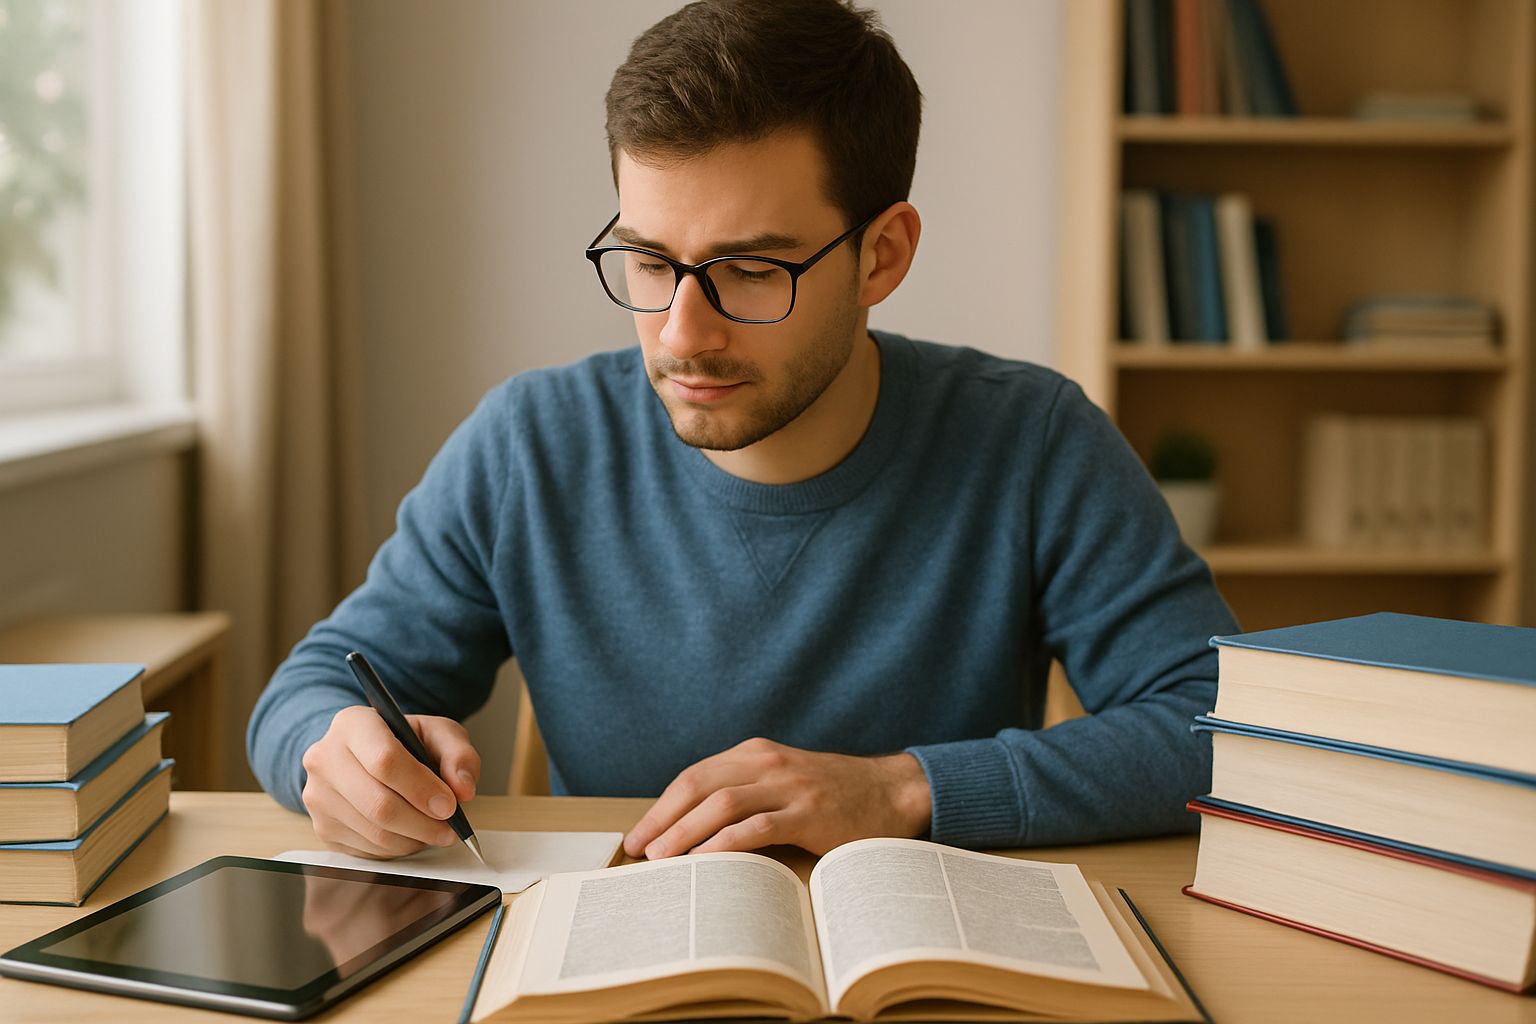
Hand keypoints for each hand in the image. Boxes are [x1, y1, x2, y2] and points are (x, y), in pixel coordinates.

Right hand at [300, 705, 480, 858]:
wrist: (364, 756)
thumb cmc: (404, 742)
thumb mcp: (438, 734)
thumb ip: (458, 755)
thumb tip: (463, 790)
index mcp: (353, 724)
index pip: (384, 761)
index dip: (421, 788)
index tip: (449, 805)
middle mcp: (325, 758)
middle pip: (378, 804)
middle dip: (423, 823)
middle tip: (450, 828)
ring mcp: (318, 796)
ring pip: (374, 832)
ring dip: (414, 839)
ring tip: (435, 830)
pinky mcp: (321, 828)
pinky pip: (366, 851)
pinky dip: (397, 849)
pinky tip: (411, 834)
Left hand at [622, 737, 931, 858]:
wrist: (893, 792)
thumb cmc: (834, 796)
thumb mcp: (784, 781)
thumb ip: (746, 794)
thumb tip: (692, 833)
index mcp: (756, 754)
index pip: (694, 776)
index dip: (661, 806)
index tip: (639, 834)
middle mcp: (767, 763)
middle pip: (698, 785)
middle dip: (662, 818)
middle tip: (638, 850)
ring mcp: (789, 786)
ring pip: (721, 804)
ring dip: (684, 832)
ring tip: (662, 858)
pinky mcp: (809, 813)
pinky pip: (756, 826)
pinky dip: (724, 843)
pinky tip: (705, 861)